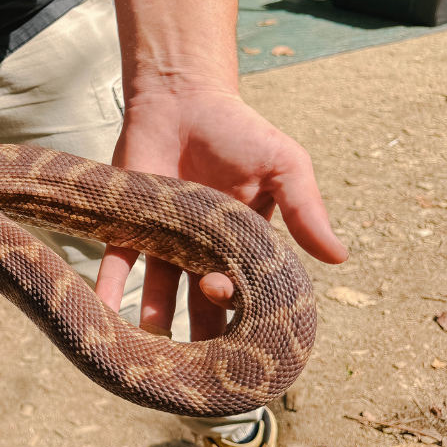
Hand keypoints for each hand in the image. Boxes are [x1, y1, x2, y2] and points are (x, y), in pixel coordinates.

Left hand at [94, 87, 347, 339]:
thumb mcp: (284, 165)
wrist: (183, 97)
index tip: (233, 308)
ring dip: (156, 316)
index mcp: (244, 243)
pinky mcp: (130, 227)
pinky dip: (110, 287)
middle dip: (200, 327)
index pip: (245, 285)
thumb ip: (306, 209)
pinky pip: (119, 263)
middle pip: (202, 299)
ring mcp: (165, 241)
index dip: (240, 301)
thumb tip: (341, 256)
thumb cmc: (240, 131)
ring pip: (161, 289)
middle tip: (195, 349)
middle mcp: (204, 251)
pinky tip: (105, 309)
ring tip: (150, 338)